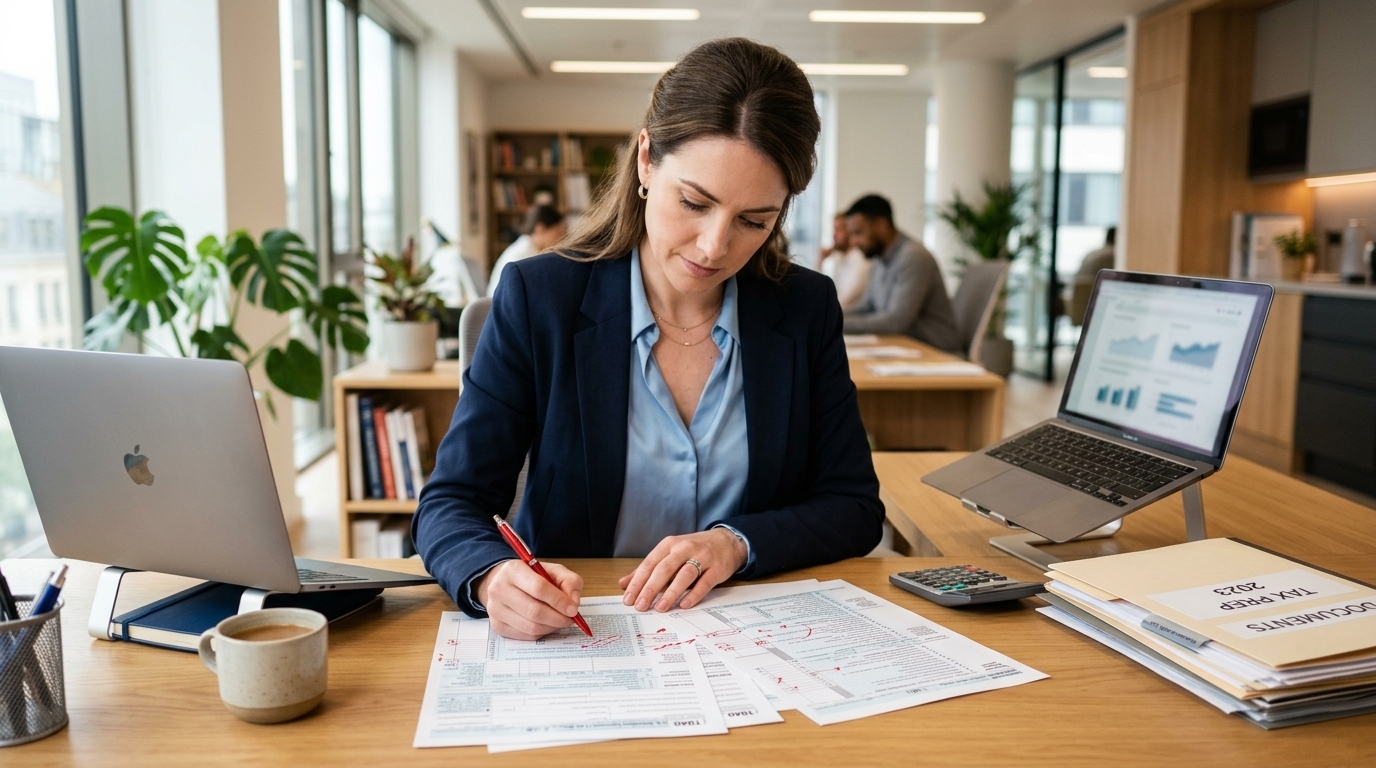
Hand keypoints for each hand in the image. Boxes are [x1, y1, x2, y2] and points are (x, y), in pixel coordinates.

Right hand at [476, 559, 583, 639]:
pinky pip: (525, 635)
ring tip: (560, 621)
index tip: (573, 609)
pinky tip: (547, 624)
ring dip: (551, 627)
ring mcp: (495, 609)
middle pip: (534, 611)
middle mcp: (499, 589)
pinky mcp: (497, 625)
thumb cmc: (531, 577)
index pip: (539, 588)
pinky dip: (541, 632)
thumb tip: (573, 603)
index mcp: (513, 570)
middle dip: (557, 618)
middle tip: (570, 619)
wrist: (504, 583)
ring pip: (530, 626)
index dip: (559, 601)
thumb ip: (569, 581)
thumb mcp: (553, 570)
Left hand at [618, 528, 746, 612]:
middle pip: (664, 569)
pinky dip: (694, 594)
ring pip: (684, 575)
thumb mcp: (670, 554)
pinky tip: (684, 604)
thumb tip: (623, 584)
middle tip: (640, 606)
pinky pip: (704, 582)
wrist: (727, 541)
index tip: (628, 598)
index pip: (649, 564)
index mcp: (669, 545)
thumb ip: (648, 569)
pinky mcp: (717, 568)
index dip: (637, 582)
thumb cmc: (694, 549)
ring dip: (670, 592)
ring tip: (660, 608)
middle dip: (650, 588)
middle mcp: (684, 548)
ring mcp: (702, 557)